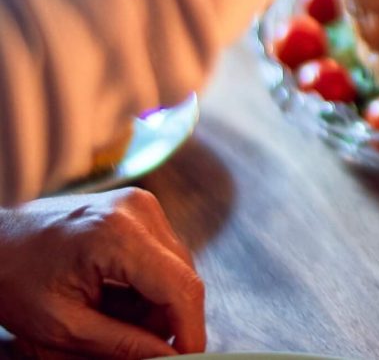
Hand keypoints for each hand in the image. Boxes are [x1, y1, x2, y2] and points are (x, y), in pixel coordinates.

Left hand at [0, 189, 203, 358]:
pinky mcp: (139, 208)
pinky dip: (148, 284)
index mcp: (117, 235)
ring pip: (177, 268)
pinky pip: (163, 254)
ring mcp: (140, 204)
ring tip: (111, 318)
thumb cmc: (15, 281)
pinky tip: (115, 296)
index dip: (190, 329)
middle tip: (136, 347)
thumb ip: (121, 345)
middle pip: (183, 277)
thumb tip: (168, 357)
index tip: (189, 359)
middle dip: (168, 319)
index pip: (180, 286)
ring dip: (157, 302)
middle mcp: (137, 210)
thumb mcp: (63, 326)